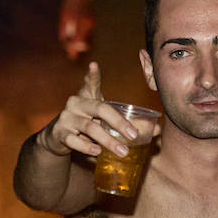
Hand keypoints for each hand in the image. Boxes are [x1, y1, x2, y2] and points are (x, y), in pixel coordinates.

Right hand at [37, 62, 151, 158]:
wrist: (59, 139)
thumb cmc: (87, 125)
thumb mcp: (104, 121)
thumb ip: (128, 123)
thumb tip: (158, 130)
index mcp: (87, 97)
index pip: (90, 83)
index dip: (92, 75)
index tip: (94, 65)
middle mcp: (76, 104)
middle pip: (99, 108)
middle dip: (119, 122)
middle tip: (134, 135)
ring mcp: (66, 118)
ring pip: (89, 128)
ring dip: (108, 140)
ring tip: (123, 151)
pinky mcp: (59, 134)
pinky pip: (74, 140)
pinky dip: (87, 147)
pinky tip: (97, 152)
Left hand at [59, 0, 95, 58]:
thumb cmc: (69, 4)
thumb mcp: (64, 17)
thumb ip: (65, 30)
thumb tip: (65, 41)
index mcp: (81, 24)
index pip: (78, 41)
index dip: (74, 50)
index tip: (71, 57)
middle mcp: (89, 24)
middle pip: (84, 41)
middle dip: (78, 48)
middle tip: (72, 54)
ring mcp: (92, 22)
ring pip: (87, 37)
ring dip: (80, 42)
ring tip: (74, 45)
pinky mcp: (93, 20)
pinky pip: (88, 32)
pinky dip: (83, 36)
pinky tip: (78, 36)